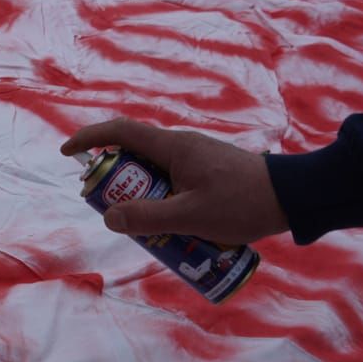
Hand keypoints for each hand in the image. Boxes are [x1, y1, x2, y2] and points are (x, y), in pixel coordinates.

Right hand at [60, 119, 289, 244]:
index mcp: (173, 148)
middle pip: (134, 156)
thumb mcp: (190, 217)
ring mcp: (197, 159)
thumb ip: (147, 218)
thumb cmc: (243, 204)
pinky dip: (163, 200)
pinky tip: (176, 228)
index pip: (120, 132)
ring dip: (142, 197)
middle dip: (116, 182)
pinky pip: (173, 182)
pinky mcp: (209, 173)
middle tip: (112, 211)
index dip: (89, 139)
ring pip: (154, 173)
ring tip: (148, 229)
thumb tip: (109, 217)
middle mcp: (182, 147)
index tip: (68, 154)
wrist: (293, 198)